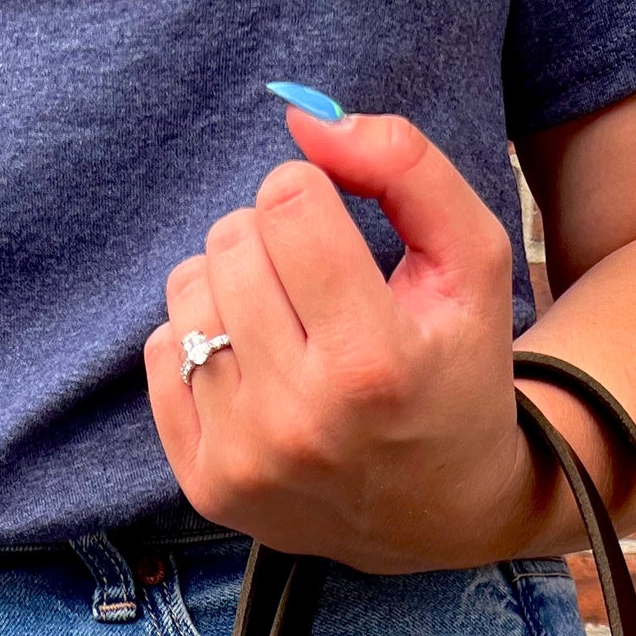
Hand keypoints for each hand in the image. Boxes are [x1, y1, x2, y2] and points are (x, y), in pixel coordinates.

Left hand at [146, 108, 540, 574]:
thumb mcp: (474, 263)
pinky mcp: (207, 485)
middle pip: (232, 241)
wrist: (443, 515)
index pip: (289, 204)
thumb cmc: (458, 372)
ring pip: (188, 291)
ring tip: (288, 323)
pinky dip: (203, 340)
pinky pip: (161, 351)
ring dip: (232, 284)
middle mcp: (302, 422)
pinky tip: (258, 369)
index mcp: (374, 365)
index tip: (339, 231)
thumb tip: (306, 121)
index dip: (314, 195)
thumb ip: (408, 167)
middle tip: (316, 283)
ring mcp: (246, 461)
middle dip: (272, 237)